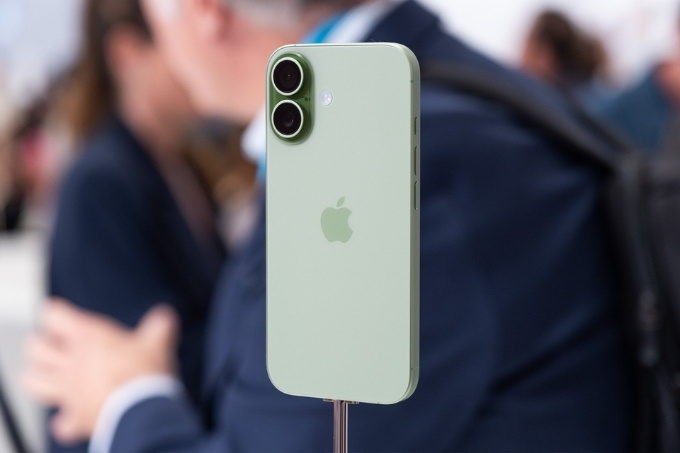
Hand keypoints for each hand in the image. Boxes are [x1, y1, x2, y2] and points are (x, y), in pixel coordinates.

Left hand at [23, 299, 178, 444]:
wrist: (141, 410)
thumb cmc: (144, 374)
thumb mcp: (157, 343)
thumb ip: (159, 327)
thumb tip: (164, 316)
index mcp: (88, 337)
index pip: (54, 315)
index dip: (56, 313)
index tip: (61, 315)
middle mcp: (71, 362)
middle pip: (35, 347)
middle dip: (41, 345)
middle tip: (53, 345)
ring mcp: (68, 390)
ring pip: (33, 381)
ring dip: (38, 377)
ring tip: (50, 376)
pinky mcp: (75, 417)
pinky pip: (60, 422)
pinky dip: (63, 422)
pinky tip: (70, 419)